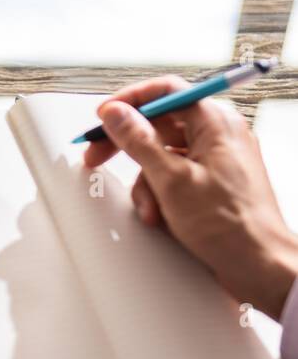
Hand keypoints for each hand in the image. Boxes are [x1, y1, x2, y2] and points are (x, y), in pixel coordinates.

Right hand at [84, 76, 297, 318]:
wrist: (260, 266)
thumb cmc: (231, 226)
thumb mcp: (171, 180)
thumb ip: (138, 141)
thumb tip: (116, 113)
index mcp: (216, 124)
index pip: (166, 91)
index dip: (130, 101)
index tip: (105, 116)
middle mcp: (219, 136)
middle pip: (160, 124)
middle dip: (128, 145)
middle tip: (98, 156)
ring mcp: (217, 160)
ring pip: (162, 155)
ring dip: (145, 181)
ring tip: (149, 205)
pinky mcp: (212, 183)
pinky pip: (174, 176)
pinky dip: (160, 194)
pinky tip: (160, 214)